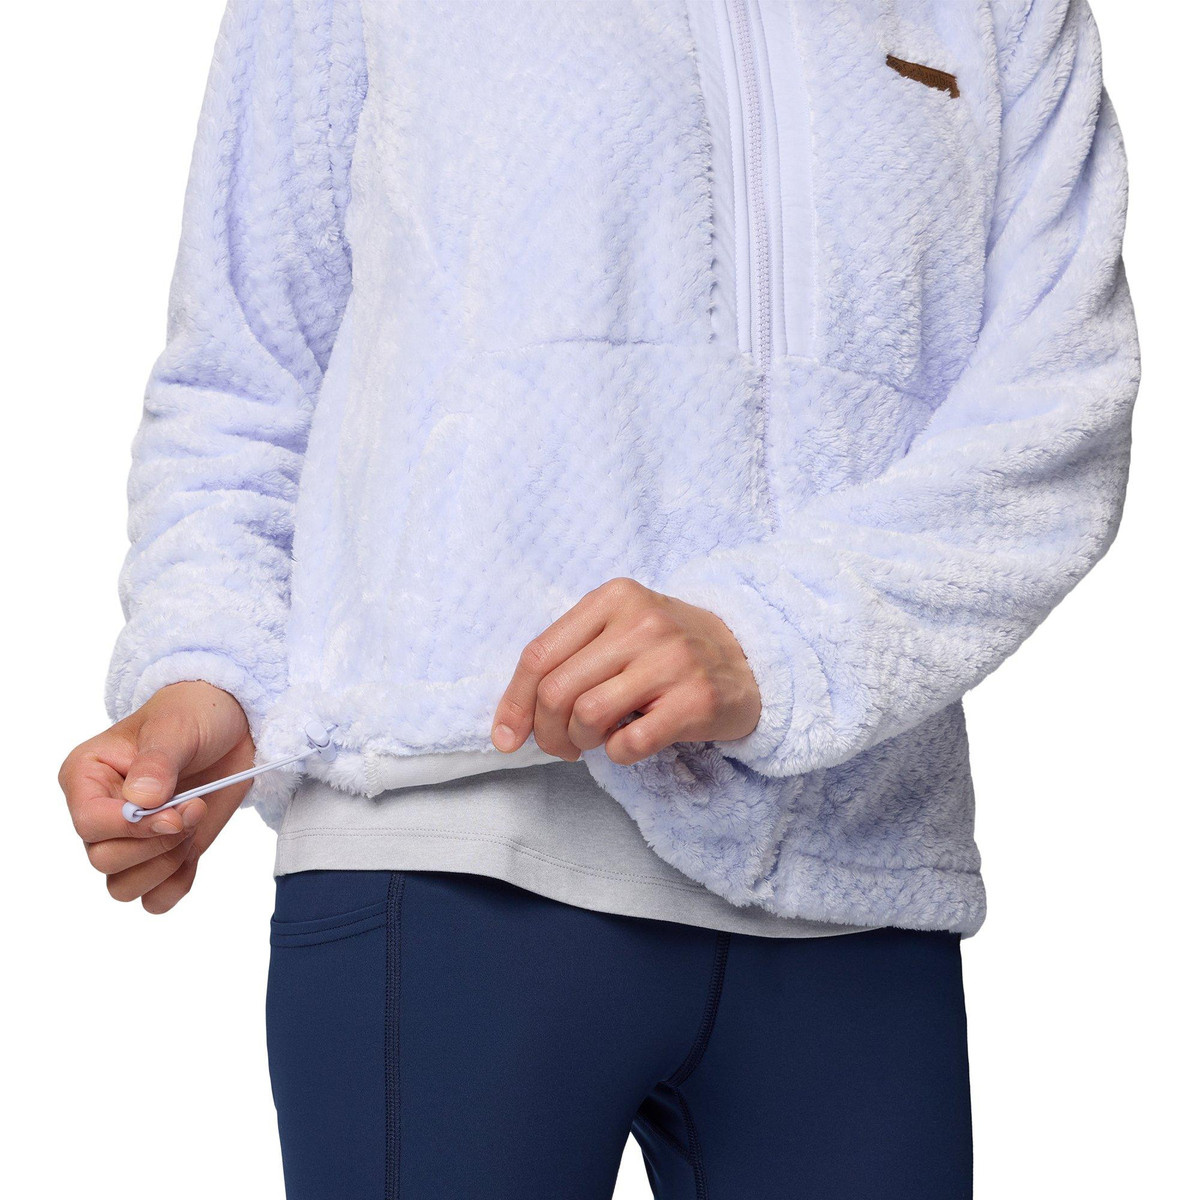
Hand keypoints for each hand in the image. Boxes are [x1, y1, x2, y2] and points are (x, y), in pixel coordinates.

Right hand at [58, 681, 253, 912]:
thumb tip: (139, 801)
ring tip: (193, 824)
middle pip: (104, 860)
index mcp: (87, 776)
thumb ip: (157, 763)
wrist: (233, 724)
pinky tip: (194, 851)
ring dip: (166, 864)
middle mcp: (100, 813)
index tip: (176, 812)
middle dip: (156, 843)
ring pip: (123, 886)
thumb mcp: (177, 727)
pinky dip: (176, 884)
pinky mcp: (161, 855)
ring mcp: (129, 838)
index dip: (132, 827)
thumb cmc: (194, 714)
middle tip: (194, 807)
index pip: (89, 823)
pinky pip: (155, 898)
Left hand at [491, 578, 760, 765]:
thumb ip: (570, 659)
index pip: (539, 655)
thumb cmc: (668, 651)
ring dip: (581, 742)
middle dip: (546, 731)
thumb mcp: (620, 630)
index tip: (507, 737)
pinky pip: (630, 742)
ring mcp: (672, 659)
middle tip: (561, 746)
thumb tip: (511, 723)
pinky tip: (629, 744)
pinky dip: (618, 754)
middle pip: (557, 690)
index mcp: (613, 598)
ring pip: (587, 715)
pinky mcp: (697, 699)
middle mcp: (642, 622)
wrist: (750, 657)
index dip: (514, 703)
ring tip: (595, 742)